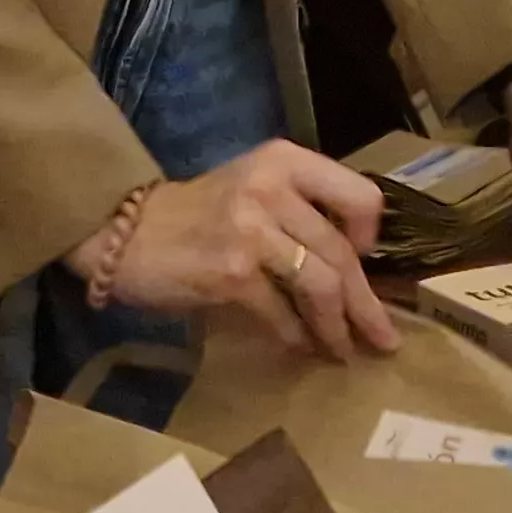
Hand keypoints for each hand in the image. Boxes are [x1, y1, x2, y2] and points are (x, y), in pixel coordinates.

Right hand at [85, 141, 403, 362]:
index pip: (358, 194)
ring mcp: (251, 230)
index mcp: (283, 161)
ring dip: (337, 328)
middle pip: (342, 252)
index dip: (371, 235)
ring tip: (344, 351)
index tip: (367, 262)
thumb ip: (300, 209)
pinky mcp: (231, 272)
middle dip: (366, 303)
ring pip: (321, 285)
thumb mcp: (253, 188)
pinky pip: (282, 313)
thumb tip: (357, 262)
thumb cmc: (198, 214)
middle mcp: (271, 188)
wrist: (128, 233)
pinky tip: (300, 347)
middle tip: (383, 338)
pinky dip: (297, 336)